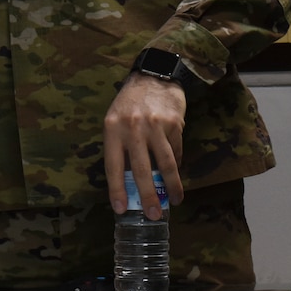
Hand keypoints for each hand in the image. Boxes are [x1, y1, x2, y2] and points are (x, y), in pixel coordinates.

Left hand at [104, 72, 186, 218]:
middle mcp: (133, 128)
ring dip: (172, 186)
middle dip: (148, 196)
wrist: (154, 75)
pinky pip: (176, 151)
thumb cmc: (130, 103)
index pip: (113, 166)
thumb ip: (120, 148)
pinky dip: (177, 165)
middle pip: (141, 170)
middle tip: (154, 215)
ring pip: (165, 164)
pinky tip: (176, 174)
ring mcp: (155, 126)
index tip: (122, 209)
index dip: (117, 190)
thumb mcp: (116, 121)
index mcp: (113, 129)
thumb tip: (129, 184)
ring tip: (175, 200)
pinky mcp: (174, 124)